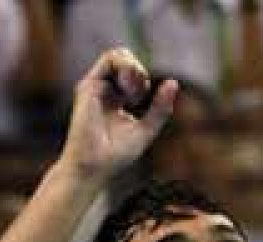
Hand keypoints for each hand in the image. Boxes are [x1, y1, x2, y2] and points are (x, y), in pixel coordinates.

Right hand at [60, 47, 176, 179]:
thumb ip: (160, 107)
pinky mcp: (89, 85)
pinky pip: (110, 59)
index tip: (141, 103)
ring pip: (117, 55)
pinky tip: (127, 91)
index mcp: (118, 99)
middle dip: (139, 72)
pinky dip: (126, 69)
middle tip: (138, 97)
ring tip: (132, 94)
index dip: (143, 81)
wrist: (95, 166)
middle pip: (125, 60)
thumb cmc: (117, 154)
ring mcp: (96, 86)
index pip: (133, 74)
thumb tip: (174, 81)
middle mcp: (105, 90)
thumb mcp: (147, 128)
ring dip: (133, 69)